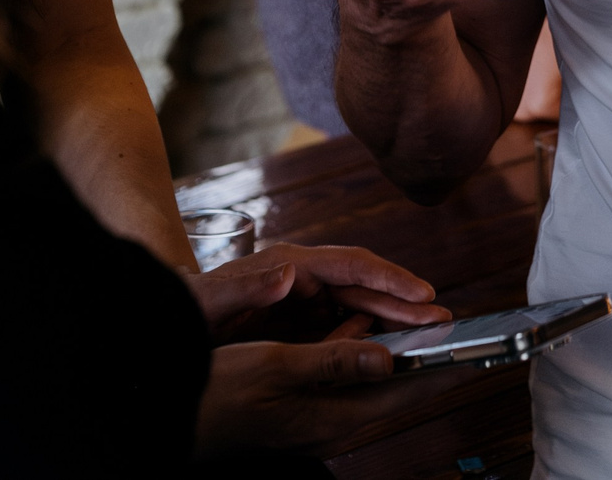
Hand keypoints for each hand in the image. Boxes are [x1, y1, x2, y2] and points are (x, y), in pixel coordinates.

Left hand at [192, 244, 448, 336]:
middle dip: (403, 300)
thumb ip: (244, 288)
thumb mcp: (206, 302)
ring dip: (393, 317)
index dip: (387, 278)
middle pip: (363, 284)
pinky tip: (392, 348)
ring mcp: (303, 298)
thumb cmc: (184, 308)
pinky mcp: (301, 319)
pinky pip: (344, 323)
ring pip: (359, 304)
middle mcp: (301, 276)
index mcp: (287, 265)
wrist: (169, 318)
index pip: (349, 265)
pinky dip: (371, 332)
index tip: (421, 292)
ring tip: (430, 332)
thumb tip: (291, 273)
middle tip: (442, 318)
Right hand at [192, 326, 450, 456]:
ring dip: (391, 345)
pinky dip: (356, 346)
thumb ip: (334, 362)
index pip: (404, 391)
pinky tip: (356, 322)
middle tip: (450, 320)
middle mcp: (332, 423)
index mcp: (333, 418)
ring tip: (418, 316)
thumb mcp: (274, 368)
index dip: (443, 366)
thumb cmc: (218, 394)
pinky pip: (343, 376)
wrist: (176, 416)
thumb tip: (387, 356)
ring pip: (369, 378)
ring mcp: (317, 417)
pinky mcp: (302, 407)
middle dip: (424, 351)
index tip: (477, 347)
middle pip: (394, 386)